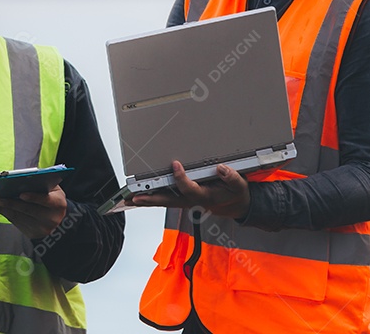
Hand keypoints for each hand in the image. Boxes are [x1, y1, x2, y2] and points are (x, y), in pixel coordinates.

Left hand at [0, 182, 66, 239]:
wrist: (57, 218)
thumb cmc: (50, 196)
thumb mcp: (52, 188)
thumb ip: (40, 182)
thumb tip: (21, 177)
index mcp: (58, 203)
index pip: (46, 200)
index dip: (34, 197)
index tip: (21, 194)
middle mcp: (52, 218)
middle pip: (29, 210)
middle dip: (11, 204)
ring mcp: (42, 228)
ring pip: (19, 217)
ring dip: (3, 209)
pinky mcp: (32, 234)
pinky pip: (16, 223)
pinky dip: (5, 214)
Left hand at [126, 161, 250, 219]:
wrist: (237, 206)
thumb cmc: (235, 194)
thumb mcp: (239, 185)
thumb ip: (231, 178)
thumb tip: (221, 168)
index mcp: (204, 196)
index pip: (189, 189)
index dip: (181, 177)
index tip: (175, 164)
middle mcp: (192, 201)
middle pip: (168, 200)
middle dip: (151, 198)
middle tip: (134, 197)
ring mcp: (186, 201)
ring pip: (164, 201)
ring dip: (147, 200)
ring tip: (129, 198)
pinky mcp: (184, 199)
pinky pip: (166, 200)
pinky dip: (152, 199)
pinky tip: (140, 197)